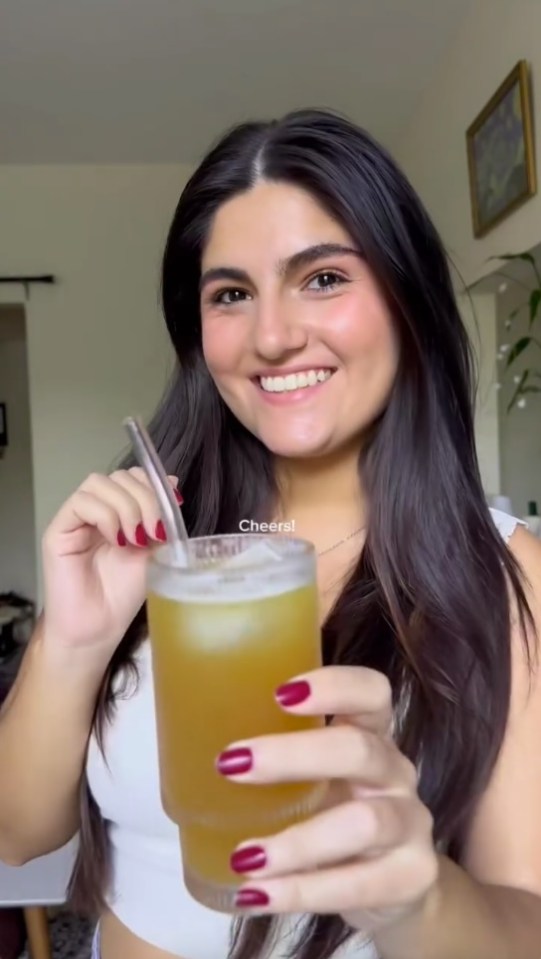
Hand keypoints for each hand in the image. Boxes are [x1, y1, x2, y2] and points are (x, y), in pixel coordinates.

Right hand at [41, 468, 181, 652]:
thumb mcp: (155, 550)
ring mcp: (77, 518)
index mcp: (120, 512)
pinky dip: (105, 515)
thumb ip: (161, 518)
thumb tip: (173, 481)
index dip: (153, 485)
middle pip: (119, 476)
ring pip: (99, 483)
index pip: (133, 476)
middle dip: (145, 498)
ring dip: (126, 506)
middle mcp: (97, 510)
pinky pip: (81, 503)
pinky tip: (116, 539)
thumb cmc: (123, 594)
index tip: (172, 508)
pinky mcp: (59, 530)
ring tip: (135, 539)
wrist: (99, 627)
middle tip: (154, 531)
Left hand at [218, 667, 438, 934]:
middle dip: (294, 755)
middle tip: (231, 763)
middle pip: (360, 749)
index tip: (280, 692)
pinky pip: (356, 885)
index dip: (334, 685)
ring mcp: (409, 823)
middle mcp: (395, 771)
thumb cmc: (336, 810)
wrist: (396, 884)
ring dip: (298, 841)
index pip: (371, 691)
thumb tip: (193, 717)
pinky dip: (301, 891)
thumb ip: (279, 746)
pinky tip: (257, 896)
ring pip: (364, 823)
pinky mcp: (410, 877)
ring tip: (245, 856)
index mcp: (371, 732)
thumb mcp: (316, 773)